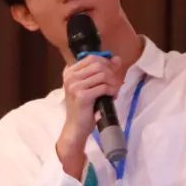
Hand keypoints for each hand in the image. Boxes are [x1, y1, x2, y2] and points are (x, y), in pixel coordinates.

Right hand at [55, 55, 122, 177]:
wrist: (76, 127)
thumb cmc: (84, 107)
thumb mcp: (92, 86)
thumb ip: (103, 71)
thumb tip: (117, 59)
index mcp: (69, 72)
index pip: (92, 58)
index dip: (106, 62)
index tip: (114, 71)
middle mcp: (70, 77)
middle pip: (98, 64)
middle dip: (112, 72)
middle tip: (116, 83)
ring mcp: (74, 86)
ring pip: (102, 75)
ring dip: (113, 82)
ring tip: (114, 91)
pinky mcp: (82, 95)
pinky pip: (103, 87)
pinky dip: (112, 91)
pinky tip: (112, 96)